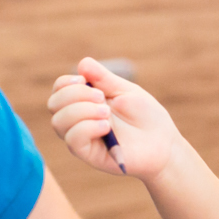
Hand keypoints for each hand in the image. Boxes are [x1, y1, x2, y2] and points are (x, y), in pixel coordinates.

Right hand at [48, 57, 183, 180]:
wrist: (164, 143)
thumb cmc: (146, 116)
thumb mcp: (126, 91)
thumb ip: (104, 79)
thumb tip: (82, 63)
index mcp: (84, 102)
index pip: (59, 90)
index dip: (65, 82)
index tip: (85, 80)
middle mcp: (78, 120)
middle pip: (54, 104)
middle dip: (75, 95)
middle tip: (102, 98)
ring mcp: (83, 138)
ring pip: (58, 123)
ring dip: (81, 111)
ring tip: (107, 113)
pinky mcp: (90, 155)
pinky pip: (73, 140)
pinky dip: (86, 128)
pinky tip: (106, 126)